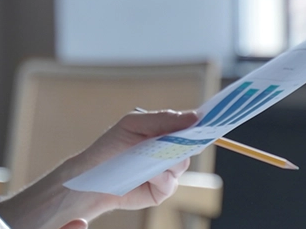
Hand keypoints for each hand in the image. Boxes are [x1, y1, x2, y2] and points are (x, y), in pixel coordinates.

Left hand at [0, 110, 198, 228]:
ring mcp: (167, 171)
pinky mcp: (162, 190)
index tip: (211, 119)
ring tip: (146, 159)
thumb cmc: (111, 146)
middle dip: (186, 141)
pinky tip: (145, 175)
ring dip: (166, 160)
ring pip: (181, 164)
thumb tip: (195, 116)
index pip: (190, 125)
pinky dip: (159, 177)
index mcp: (164, 132)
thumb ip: (163, 119)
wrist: (93, 177)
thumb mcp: (134, 124)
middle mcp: (169, 151)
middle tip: (176, 138)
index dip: (202, 123)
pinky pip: (170, 182)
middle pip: (192, 145)